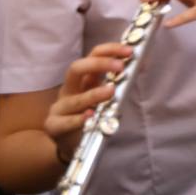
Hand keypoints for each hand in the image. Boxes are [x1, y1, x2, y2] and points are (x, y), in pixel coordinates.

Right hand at [45, 42, 132, 161]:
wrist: (72, 144)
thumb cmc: (91, 117)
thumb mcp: (105, 98)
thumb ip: (119, 83)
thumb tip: (142, 65)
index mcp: (83, 79)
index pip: (93, 56)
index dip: (110, 50)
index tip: (129, 51)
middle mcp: (69, 89)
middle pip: (76, 68)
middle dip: (99, 64)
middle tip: (120, 67)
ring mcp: (59, 108)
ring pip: (73, 98)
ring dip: (93, 94)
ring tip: (110, 91)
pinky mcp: (53, 126)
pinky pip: (65, 122)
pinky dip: (78, 119)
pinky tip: (89, 117)